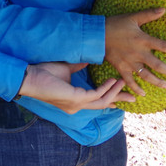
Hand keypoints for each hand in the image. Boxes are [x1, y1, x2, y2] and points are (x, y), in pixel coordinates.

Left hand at [17, 62, 134, 113]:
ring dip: (114, 91)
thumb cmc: (44, 73)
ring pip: (102, 101)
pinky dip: (105, 88)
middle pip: (103, 104)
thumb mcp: (65, 68)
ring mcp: (76, 105)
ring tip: (123, 81)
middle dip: (119, 99)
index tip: (122, 96)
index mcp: (74, 101)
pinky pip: (95, 95)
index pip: (96, 101)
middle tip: (134, 96)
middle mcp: (77, 106)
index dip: (110, 98)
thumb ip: (78, 66)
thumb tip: (89, 60)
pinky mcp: (75, 99)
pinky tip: (112, 80)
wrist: (30, 77)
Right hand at [104, 8, 165, 96]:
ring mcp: (129, 62)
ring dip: (157, 82)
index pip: (163, 45)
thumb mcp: (133, 17)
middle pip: (157, 65)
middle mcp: (138, 53)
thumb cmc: (116, 24)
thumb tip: (164, 9)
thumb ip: (149, 14)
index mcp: (142, 40)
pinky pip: (129, 81)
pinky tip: (143, 94)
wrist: (97, 34)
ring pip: (146, 75)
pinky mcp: (121, 68)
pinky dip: (136, 88)